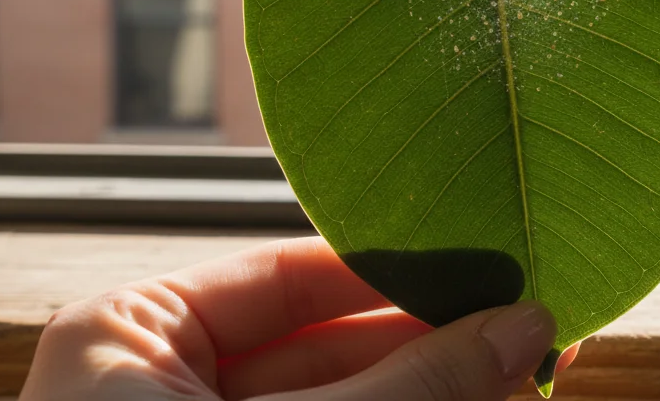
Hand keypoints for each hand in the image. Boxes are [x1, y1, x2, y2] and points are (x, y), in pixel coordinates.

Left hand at [18, 237, 576, 400]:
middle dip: (430, 347)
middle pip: (327, 346)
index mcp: (130, 337)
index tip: (490, 271)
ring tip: (521, 377)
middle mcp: (162, 389)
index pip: (288, 277)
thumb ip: (413, 386)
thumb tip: (526, 325)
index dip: (395, 273)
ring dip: (432, 399)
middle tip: (528, 336)